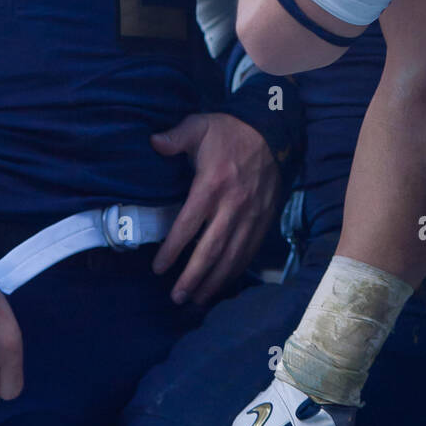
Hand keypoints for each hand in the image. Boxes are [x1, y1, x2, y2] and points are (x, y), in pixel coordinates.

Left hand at [150, 112, 280, 304]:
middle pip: (211, 249)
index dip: (172, 249)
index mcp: (212, 184)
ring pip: (232, 256)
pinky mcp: (264, 220)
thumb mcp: (200, 125)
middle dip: (193, 277)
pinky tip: (223, 284)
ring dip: (214, 281)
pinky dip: (236, 271)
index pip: (189, 224)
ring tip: (197, 300)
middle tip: (177, 297)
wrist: (272, 133)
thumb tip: (153, 142)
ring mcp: (251, 215)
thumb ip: (176, 136)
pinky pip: (249, 251)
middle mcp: (232, 205)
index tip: (158, 268)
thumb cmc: (230, 131)